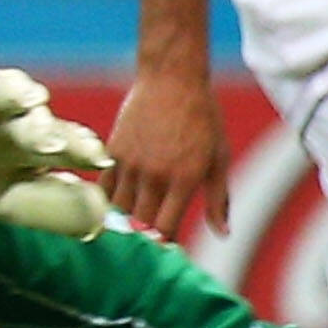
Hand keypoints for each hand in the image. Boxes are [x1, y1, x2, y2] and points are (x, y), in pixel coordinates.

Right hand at [0, 58, 111, 233]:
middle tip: (53, 143)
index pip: (66, 145)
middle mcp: (15, 119)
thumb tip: (99, 221)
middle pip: (35, 120)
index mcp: (37, 147)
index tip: (97, 158)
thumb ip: (56, 212)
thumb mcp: (12, 203)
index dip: (82, 149)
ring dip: (15, 93)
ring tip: (27, 98)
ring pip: (2, 91)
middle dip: (46, 129)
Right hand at [103, 60, 226, 238]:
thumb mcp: (219, 157)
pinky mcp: (113, 151)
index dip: (163, 243)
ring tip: (129, 224)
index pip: (165, 229)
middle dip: (144, 235)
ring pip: (118, 208)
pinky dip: (109, 199)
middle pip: (140, 223)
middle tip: (146, 241)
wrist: (171, 79)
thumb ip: (218, 199)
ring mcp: (130, 163)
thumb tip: (222, 234)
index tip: (165, 248)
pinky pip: (104, 187)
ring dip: (125, 219)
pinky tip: (116, 202)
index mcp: (184, 179)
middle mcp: (154, 174)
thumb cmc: (203, 117)